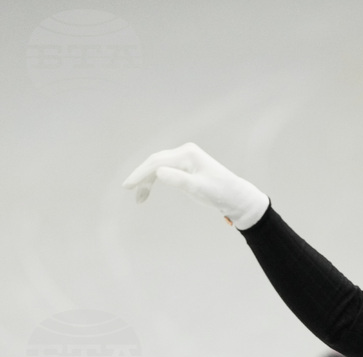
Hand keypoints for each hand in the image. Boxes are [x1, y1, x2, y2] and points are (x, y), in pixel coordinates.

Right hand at [122, 143, 268, 229]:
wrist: (235, 197)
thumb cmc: (219, 193)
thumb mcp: (199, 189)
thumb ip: (179, 180)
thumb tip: (158, 172)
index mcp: (187, 153)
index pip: (157, 162)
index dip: (140, 174)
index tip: (127, 186)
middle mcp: (185, 151)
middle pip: (155, 162)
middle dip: (141, 177)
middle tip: (130, 192)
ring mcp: (185, 157)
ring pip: (158, 166)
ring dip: (147, 181)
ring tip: (140, 199)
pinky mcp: (186, 165)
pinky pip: (165, 170)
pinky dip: (155, 180)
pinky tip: (148, 191)